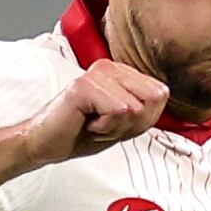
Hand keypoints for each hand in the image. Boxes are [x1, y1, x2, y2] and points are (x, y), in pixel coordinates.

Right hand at [21, 61, 173, 163]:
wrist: (50, 143)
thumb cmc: (84, 133)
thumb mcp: (128, 126)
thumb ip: (151, 110)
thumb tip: (160, 92)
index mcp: (122, 72)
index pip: (160, 94)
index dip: (142, 119)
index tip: (115, 121)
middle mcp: (110, 67)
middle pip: (152, 99)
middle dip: (131, 122)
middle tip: (103, 123)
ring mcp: (96, 73)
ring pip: (134, 108)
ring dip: (115, 126)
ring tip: (93, 123)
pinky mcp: (84, 85)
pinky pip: (117, 111)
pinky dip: (105, 127)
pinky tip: (87, 123)